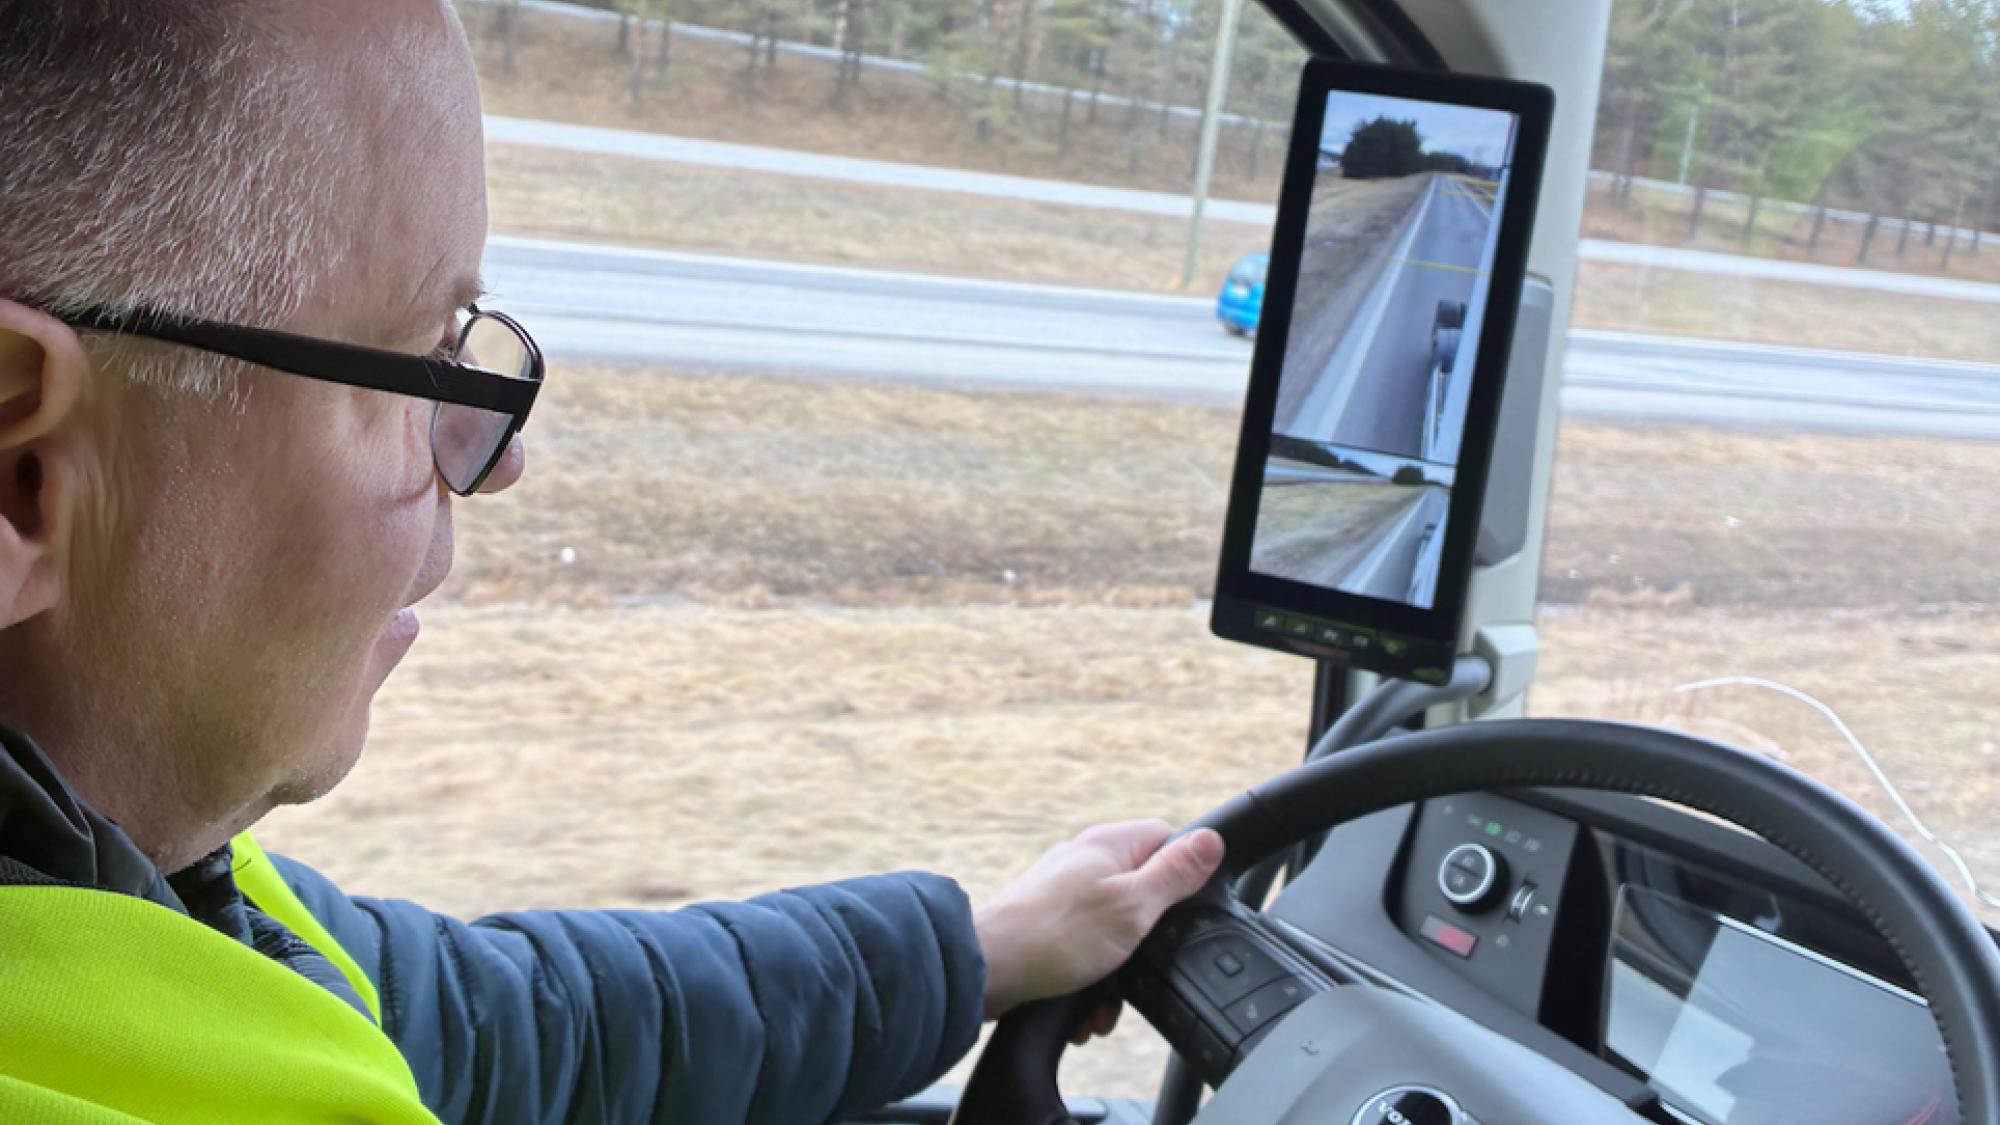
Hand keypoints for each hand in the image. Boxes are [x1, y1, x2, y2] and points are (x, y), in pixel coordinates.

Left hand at [973, 820, 1225, 1025]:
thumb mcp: (1134, 906)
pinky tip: (1082, 1006)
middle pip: (1141, 894)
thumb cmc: (1055, 935)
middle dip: (1146, 942)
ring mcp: (1062, 895)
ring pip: (1113, 932)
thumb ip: (1174, 874)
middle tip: (1138, 966)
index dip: (1183, 874)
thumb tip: (1211, 840)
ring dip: (1115, 974)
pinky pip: (1083, 952)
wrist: (984, 970)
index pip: (1166, 839)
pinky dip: (1088, 981)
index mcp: (1108, 845)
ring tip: (1102, 1000)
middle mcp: (1083, 863)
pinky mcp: (1045, 927)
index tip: (1181, 910)